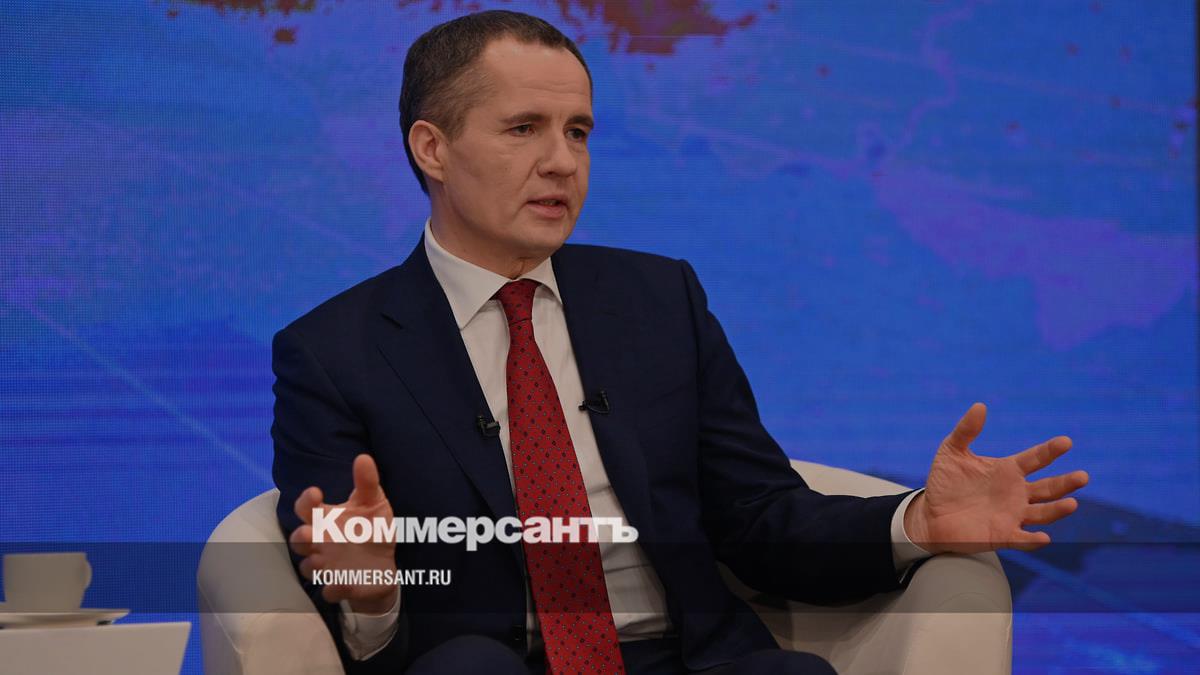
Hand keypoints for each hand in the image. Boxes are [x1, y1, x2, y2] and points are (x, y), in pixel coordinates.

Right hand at [289, 454, 398, 613]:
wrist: (385, 563)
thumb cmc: (373, 528)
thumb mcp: (374, 503)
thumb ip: (367, 483)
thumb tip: (363, 458)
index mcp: (327, 519)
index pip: (305, 508)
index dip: (305, 500)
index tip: (316, 493)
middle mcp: (322, 542)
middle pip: (298, 539)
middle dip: (301, 537)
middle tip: (312, 533)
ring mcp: (328, 565)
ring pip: (307, 567)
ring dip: (313, 564)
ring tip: (325, 560)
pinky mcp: (340, 585)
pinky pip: (329, 591)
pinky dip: (335, 588)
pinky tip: (346, 582)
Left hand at [905, 403, 1088, 554]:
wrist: (930, 514)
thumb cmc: (945, 482)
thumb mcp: (952, 452)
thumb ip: (966, 430)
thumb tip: (980, 406)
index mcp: (1008, 470)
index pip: (1036, 458)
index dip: (1050, 451)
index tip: (1066, 442)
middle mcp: (1017, 493)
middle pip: (1048, 488)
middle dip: (1066, 483)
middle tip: (1083, 477)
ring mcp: (1012, 515)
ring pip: (1042, 514)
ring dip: (1057, 510)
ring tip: (1072, 504)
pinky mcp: (1002, 536)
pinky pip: (1022, 540)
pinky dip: (1032, 540)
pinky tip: (1043, 538)